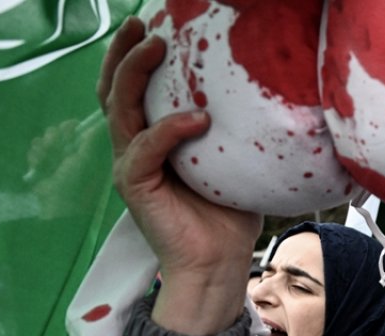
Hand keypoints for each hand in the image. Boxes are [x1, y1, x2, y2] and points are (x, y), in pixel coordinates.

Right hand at [100, 18, 262, 333]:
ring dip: (136, 74)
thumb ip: (234, 130)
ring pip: (120, 108)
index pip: (132, 89)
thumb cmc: (228, 214)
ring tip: (157, 47)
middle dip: (125, 52)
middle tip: (144, 24)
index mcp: (151, 140)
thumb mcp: (233, 161)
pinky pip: (145, 148)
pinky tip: (197, 118)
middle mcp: (134, 147)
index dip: (135, 55)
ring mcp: (131, 165)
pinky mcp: (135, 186)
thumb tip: (270, 94)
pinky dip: (169, 129)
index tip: (154, 24)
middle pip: (114, 89)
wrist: (219, 263)